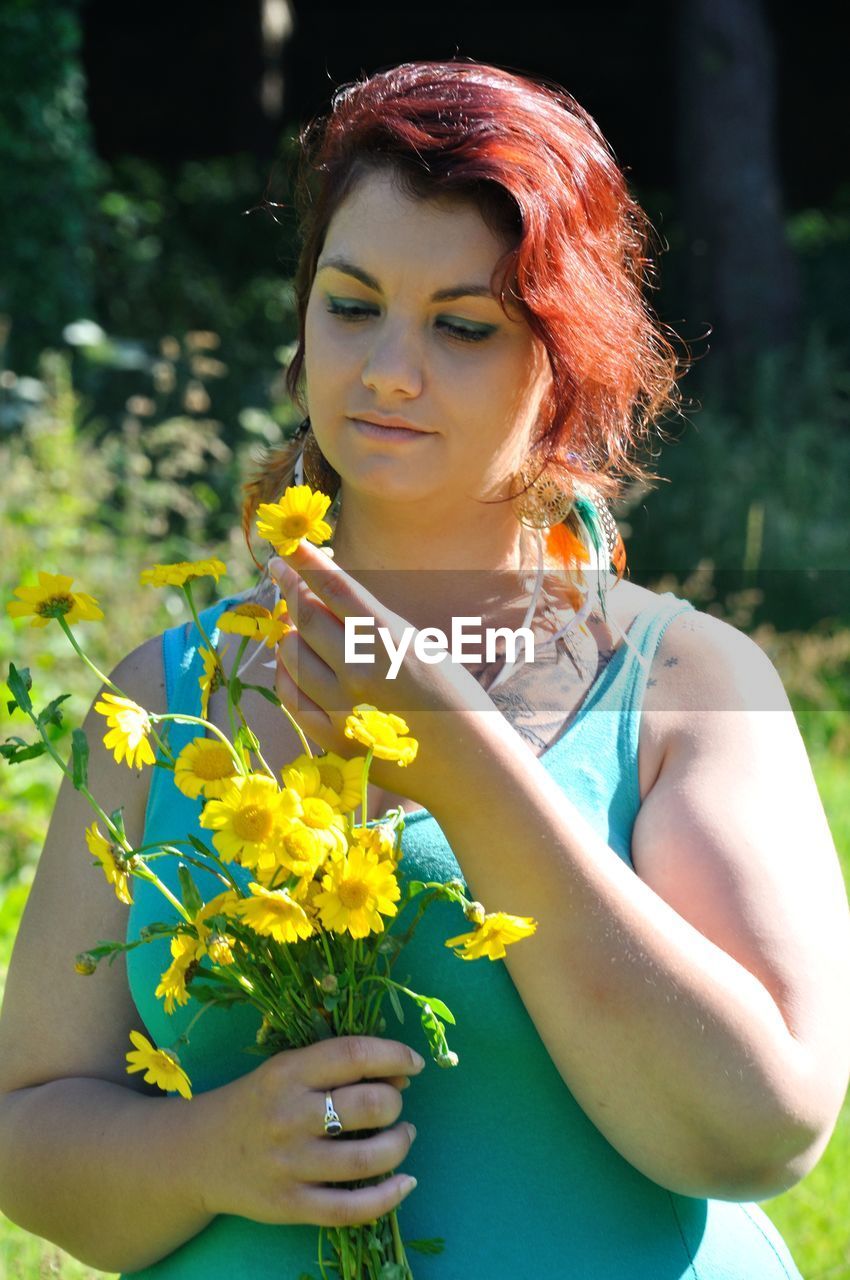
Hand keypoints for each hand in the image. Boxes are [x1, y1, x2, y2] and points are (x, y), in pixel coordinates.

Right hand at [188, 1035, 422, 1226]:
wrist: (197, 1154)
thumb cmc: (255, 1103)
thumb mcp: (286, 1071)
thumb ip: (336, 1066)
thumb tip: (401, 1072)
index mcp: (287, 1073)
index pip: (353, 1054)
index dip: (394, 1055)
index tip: (415, 1064)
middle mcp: (289, 1116)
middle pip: (367, 1106)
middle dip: (395, 1103)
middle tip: (393, 1105)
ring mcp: (289, 1165)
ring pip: (366, 1159)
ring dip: (399, 1145)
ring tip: (401, 1137)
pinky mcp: (290, 1206)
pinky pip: (350, 1209)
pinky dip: (388, 1197)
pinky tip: (404, 1183)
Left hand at [269, 541, 494, 805]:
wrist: (468, 762)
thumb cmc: (451, 696)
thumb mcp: (418, 645)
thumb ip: (371, 623)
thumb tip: (323, 595)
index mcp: (388, 639)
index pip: (334, 587)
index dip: (306, 562)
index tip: (287, 546)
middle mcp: (360, 670)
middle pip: (307, 617)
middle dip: (290, 589)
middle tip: (281, 573)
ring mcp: (342, 706)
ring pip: (292, 655)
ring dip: (289, 633)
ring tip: (295, 625)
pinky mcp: (333, 737)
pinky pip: (291, 697)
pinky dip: (286, 674)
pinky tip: (291, 663)